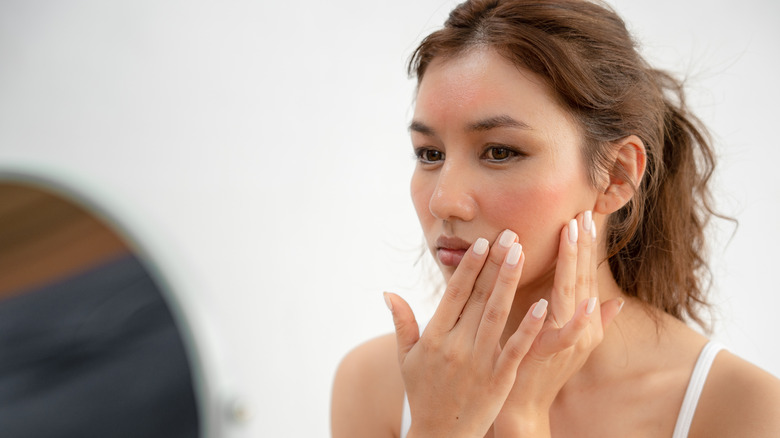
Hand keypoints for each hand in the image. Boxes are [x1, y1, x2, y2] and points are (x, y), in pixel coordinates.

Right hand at [385, 230, 546, 437]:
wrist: (441, 436)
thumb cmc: (423, 393)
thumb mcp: (406, 358)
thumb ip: (402, 323)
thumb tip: (388, 292)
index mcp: (435, 337)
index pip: (454, 294)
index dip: (469, 266)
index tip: (482, 243)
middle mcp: (456, 346)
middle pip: (478, 298)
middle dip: (495, 264)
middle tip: (511, 235)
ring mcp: (479, 362)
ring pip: (497, 315)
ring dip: (509, 283)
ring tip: (522, 254)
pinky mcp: (499, 379)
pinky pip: (515, 348)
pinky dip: (528, 327)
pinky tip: (542, 305)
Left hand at [492, 212, 623, 435]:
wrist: (524, 404)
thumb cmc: (539, 368)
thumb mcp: (566, 339)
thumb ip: (590, 319)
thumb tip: (614, 300)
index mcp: (581, 319)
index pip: (583, 275)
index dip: (584, 247)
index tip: (583, 215)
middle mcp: (582, 326)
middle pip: (581, 277)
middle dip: (582, 244)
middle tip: (581, 212)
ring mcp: (571, 339)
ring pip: (575, 294)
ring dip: (576, 263)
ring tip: (574, 233)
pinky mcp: (555, 354)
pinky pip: (570, 333)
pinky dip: (582, 318)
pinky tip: (591, 300)